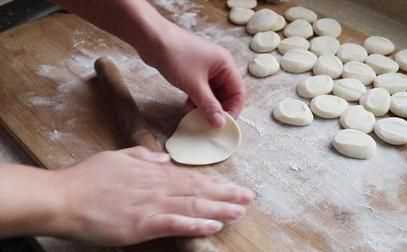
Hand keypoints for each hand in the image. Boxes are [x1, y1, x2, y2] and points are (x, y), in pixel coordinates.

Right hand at [51, 147, 254, 245]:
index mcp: (152, 172)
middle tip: (249, 197)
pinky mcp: (142, 224)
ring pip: (193, 205)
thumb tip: (166, 158)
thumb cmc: (87, 178)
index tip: (233, 186)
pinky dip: (196, 224)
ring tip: (240, 211)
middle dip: (226, 194)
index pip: (191, 177)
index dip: (215, 183)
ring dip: (219, 208)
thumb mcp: (118, 158)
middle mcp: (157, 187)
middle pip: (198, 190)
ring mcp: (151, 205)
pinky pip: (175, 223)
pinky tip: (213, 225)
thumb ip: (144, 157)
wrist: (63, 197)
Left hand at [141, 24, 245, 127]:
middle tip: (209, 123)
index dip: (233, 109)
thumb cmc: (176, 57)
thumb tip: (220, 123)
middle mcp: (220, 65)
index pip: (238, 92)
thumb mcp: (194, 85)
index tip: (223, 125)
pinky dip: (197, 99)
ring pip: (214, 93)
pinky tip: (188, 107)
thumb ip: (209, 105)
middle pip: (227, 93)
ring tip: (196, 116)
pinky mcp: (195, 71)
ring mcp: (207, 68)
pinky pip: (203, 89)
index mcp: (226, 64)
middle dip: (219, 109)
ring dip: (206, 105)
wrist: (152, 39)